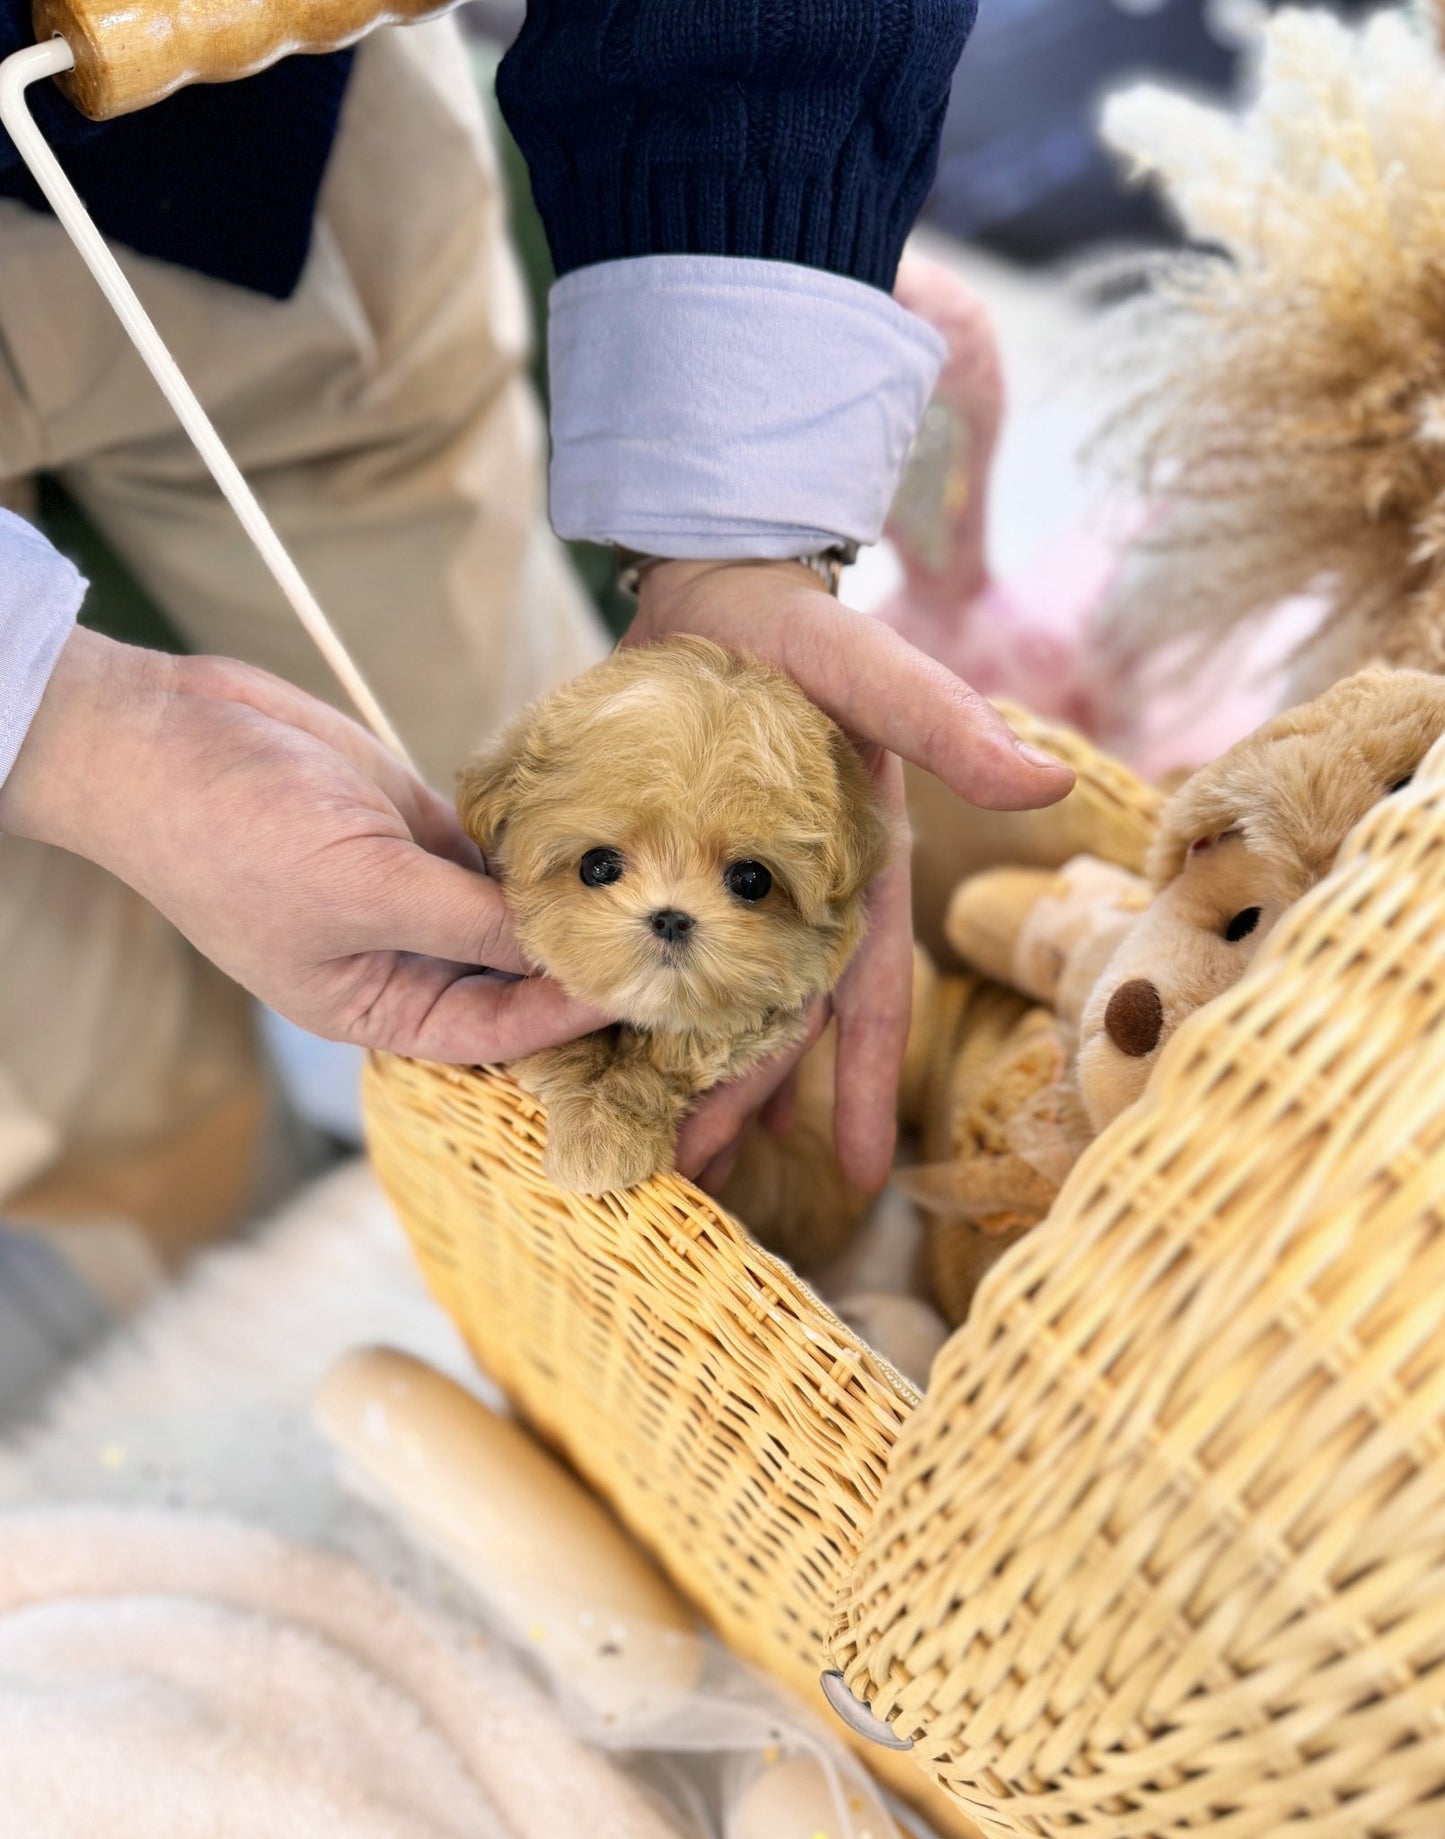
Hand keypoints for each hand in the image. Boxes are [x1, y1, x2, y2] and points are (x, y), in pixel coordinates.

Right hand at [0, 629, 606, 1061]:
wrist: (167, 734)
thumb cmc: (234, 834)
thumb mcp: (362, 889)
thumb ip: (468, 920)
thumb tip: (563, 945)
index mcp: (372, 1004)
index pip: (493, 1031)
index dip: (567, 1015)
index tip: (641, 989)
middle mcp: (400, 956)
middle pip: (511, 977)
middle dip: (579, 961)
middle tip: (669, 941)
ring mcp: (411, 888)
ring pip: (511, 909)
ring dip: (567, 898)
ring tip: (652, 886)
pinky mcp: (417, 825)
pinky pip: (498, 847)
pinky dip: (541, 843)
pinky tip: (600, 830)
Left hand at [632, 560, 1074, 1192]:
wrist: (723, 586)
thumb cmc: (812, 636)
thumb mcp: (878, 675)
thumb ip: (948, 726)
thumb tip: (1045, 781)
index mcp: (854, 880)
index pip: (866, 1000)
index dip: (868, 1087)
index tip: (864, 1181)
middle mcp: (789, 902)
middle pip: (767, 1024)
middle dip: (738, 1103)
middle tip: (692, 1179)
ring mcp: (719, 890)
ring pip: (698, 1005)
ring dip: (673, 1074)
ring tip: (635, 1146)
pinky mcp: (655, 869)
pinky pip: (636, 950)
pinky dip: (615, 1002)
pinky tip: (580, 1052)